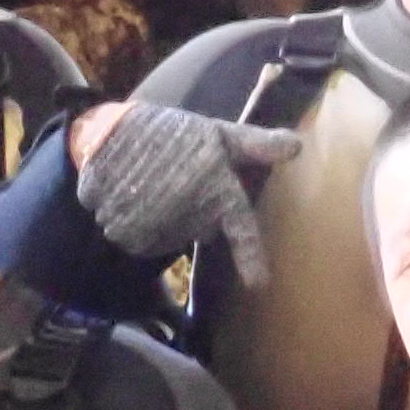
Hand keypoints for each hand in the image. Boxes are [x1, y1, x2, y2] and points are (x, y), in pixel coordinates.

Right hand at [76, 104, 301, 281]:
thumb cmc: (175, 133)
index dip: (250, 257)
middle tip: (176, 186)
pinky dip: (127, 220)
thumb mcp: (219, 134)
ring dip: (155, 222)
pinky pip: (126, 236)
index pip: (240, 228)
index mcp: (217, 187)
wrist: (113, 125)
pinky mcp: (112, 215)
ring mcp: (144, 211)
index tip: (258, 284)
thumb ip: (257, 146)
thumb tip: (297, 147)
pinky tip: (129, 193)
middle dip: (187, 217)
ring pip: (155, 240)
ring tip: (151, 189)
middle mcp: (182, 204)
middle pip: (192, 235)